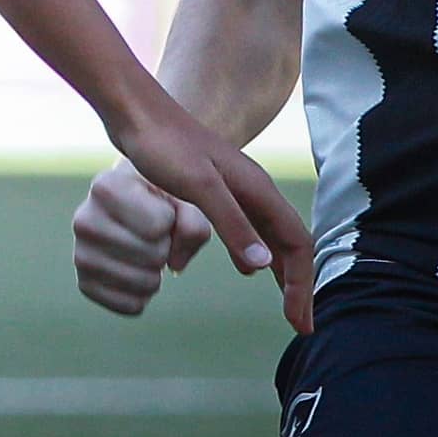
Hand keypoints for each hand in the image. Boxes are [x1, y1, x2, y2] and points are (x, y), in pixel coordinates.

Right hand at [71, 160, 214, 315]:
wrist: (125, 212)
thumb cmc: (158, 200)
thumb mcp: (182, 197)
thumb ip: (193, 222)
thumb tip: (174, 265)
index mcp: (104, 186)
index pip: (160, 224)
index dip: (172, 221)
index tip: (158, 209)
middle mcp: (83, 219)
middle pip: (154, 255)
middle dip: (166, 249)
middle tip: (151, 236)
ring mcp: (80, 254)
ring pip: (146, 284)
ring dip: (157, 273)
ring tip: (143, 253)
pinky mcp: (84, 284)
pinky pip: (132, 306)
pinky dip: (144, 296)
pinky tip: (134, 273)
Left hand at [103, 94, 314, 331]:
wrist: (136, 112)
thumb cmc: (164, 146)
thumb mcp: (198, 187)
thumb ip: (232, 224)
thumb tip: (264, 266)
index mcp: (259, 190)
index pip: (296, 245)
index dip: (301, 285)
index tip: (300, 322)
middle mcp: (255, 189)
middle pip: (290, 243)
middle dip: (298, 284)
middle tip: (301, 324)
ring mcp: (237, 188)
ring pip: (271, 235)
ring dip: (280, 270)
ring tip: (285, 301)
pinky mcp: (216, 188)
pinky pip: (249, 228)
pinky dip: (255, 252)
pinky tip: (247, 268)